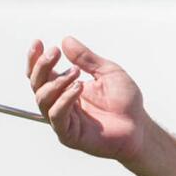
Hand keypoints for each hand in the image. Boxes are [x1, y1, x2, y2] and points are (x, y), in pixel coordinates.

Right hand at [26, 36, 147, 162]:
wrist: (139, 126)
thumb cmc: (125, 102)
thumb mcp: (108, 72)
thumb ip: (87, 58)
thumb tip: (66, 41)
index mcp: (66, 88)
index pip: (42, 74)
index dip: (36, 59)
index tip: (39, 42)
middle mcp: (61, 103)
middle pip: (37, 84)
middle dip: (42, 66)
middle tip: (55, 52)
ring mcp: (63, 120)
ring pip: (43, 99)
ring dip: (56, 82)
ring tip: (76, 72)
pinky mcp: (69, 134)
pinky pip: (57, 116)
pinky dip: (64, 99)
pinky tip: (78, 88)